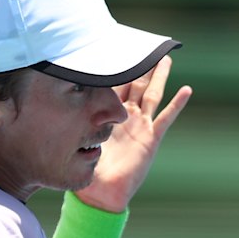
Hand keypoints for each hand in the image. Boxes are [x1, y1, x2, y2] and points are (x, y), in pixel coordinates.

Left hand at [75, 56, 191, 212]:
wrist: (101, 194)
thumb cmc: (86, 170)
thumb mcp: (76, 140)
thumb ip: (70, 121)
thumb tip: (52, 100)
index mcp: (106, 115)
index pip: (112, 84)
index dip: (115, 66)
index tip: (115, 45)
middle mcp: (126, 118)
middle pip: (135, 84)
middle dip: (140, 64)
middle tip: (145, 44)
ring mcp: (140, 127)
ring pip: (152, 94)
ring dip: (159, 76)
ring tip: (166, 57)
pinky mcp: (151, 139)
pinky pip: (166, 118)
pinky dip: (177, 104)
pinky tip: (187, 89)